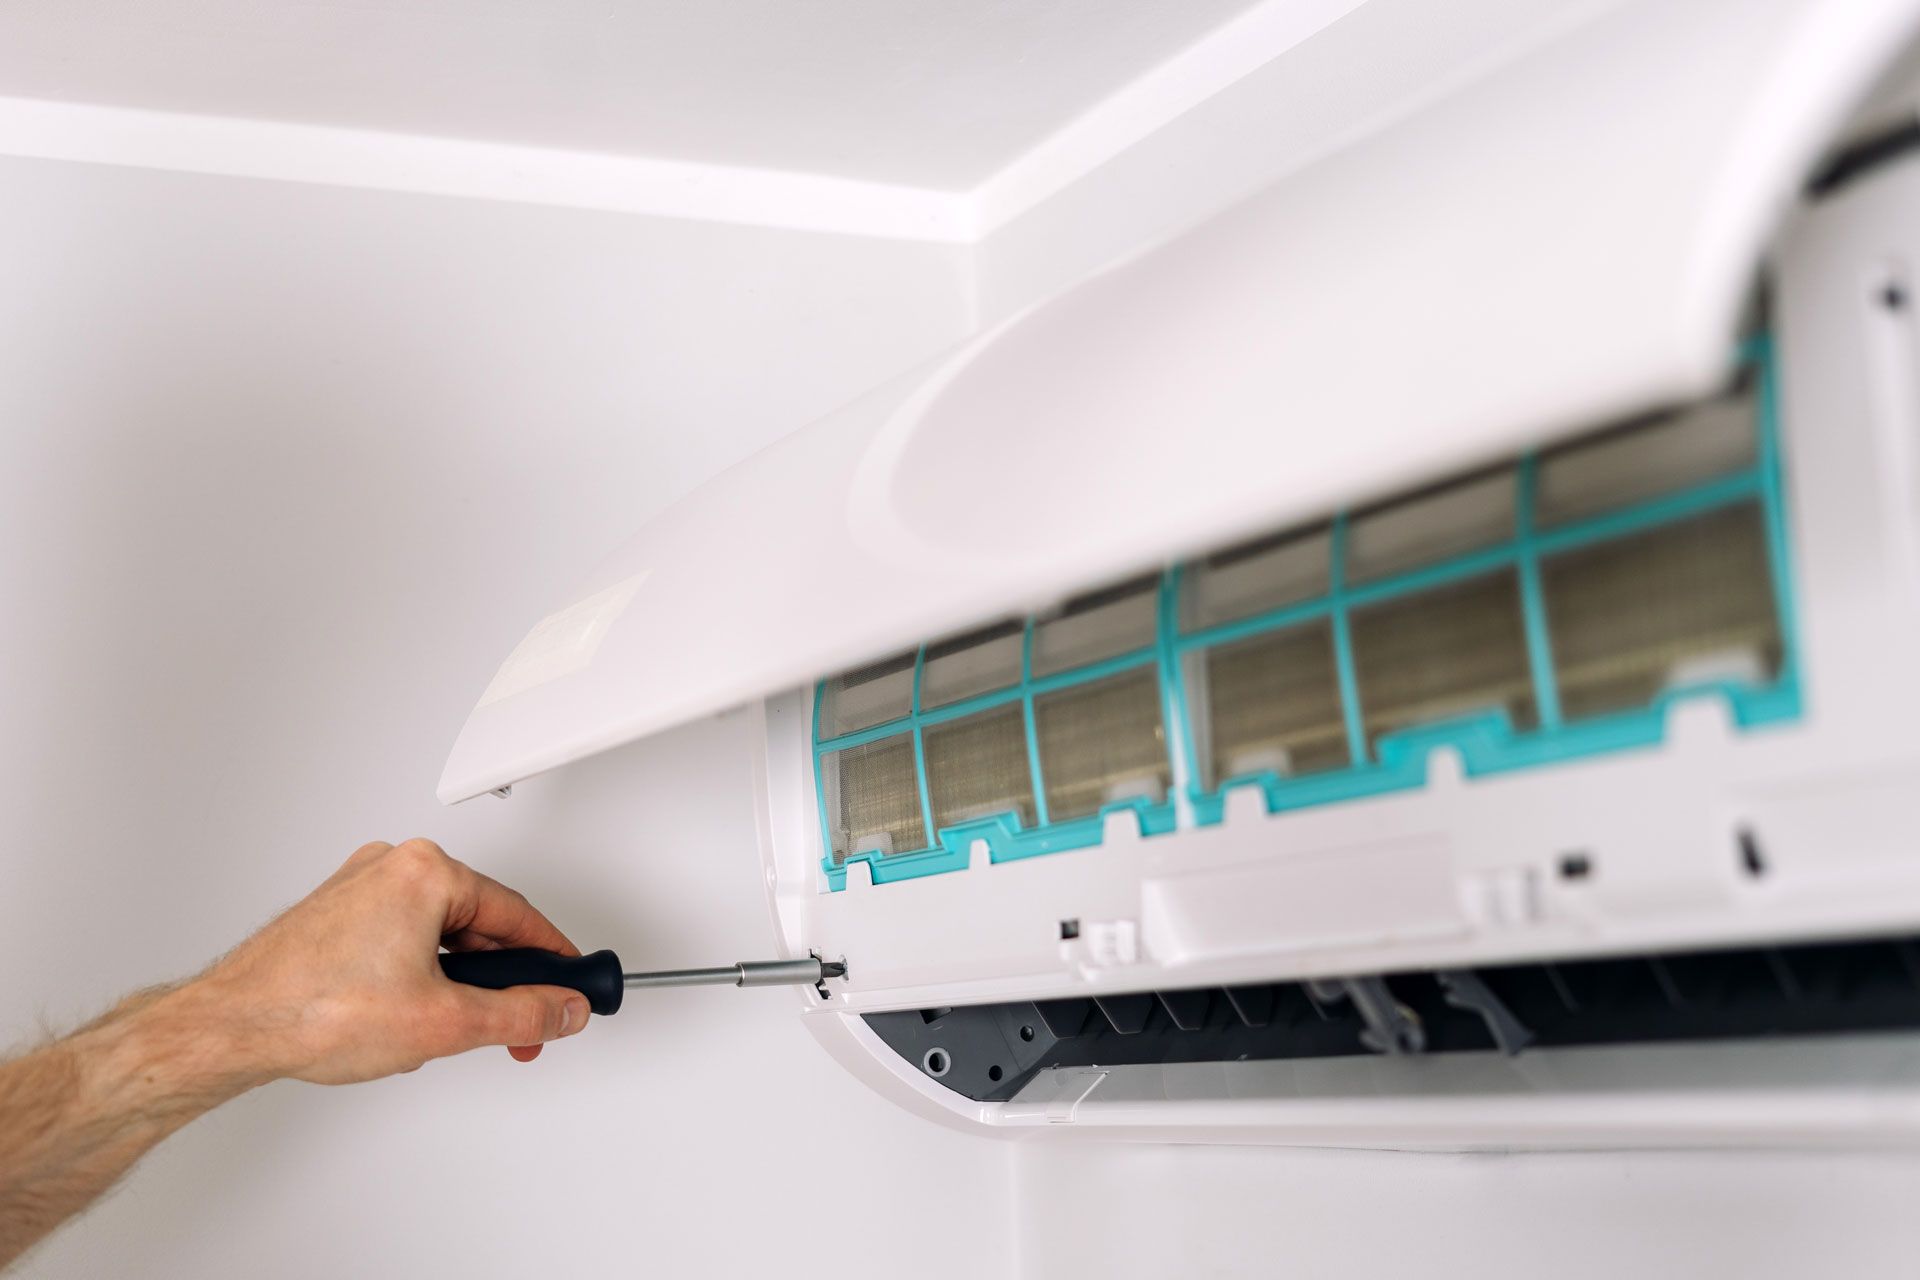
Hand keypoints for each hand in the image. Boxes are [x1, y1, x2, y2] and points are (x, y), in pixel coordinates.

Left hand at [187, 839, 591, 1085]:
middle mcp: (391, 867)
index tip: (575, 984)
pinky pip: (401, 941)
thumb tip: (561, 1009)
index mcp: (425, 872)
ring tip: (441, 1030)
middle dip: (498, 984)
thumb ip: (520, 1015)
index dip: (553, 960)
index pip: (517, 915)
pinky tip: (401, 1019)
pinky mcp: (334, 915)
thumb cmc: (311, 1010)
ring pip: (438, 937)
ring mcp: (359, 889)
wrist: (229, 1028)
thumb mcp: (445, 1023)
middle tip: (519, 1025)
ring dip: (453, 986)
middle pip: (478, 925)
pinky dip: (416, 980)